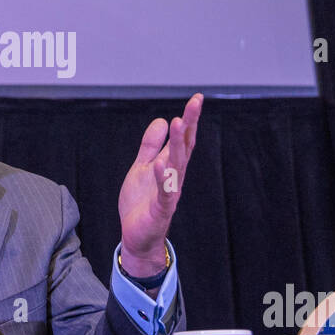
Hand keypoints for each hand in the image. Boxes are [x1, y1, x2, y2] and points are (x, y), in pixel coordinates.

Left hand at [118, 93, 202, 274]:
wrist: (137, 236)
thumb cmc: (141, 202)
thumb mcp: (142, 167)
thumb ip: (151, 145)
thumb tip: (162, 119)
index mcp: (170, 165)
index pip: (183, 139)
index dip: (190, 119)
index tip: (197, 98)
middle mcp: (174, 176)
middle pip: (184, 147)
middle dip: (190, 124)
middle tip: (195, 102)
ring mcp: (169, 192)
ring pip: (176, 165)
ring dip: (178, 144)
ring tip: (179, 123)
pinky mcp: (161, 209)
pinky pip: (164, 192)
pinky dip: (163, 178)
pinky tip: (161, 163)